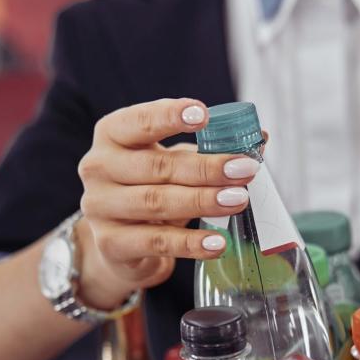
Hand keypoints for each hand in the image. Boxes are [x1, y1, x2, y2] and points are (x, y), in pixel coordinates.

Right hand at [75, 98, 261, 308]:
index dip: (169, 116)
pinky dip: (190, 243)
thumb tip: (261, 138)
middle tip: (245, 169)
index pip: (138, 120)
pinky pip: (156, 242)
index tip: (204, 114)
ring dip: (202, 201)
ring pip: (156, 202)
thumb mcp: (175, 163)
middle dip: (206, 168)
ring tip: (239, 200)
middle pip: (156, 165)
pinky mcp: (111, 244)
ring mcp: (100, 207)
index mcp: (112, 135)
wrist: (121, 243)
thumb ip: (210, 149)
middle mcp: (98, 167)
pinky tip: (217, 242)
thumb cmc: (151, 189)